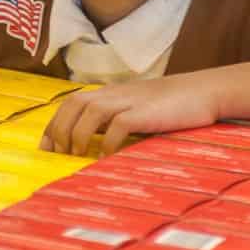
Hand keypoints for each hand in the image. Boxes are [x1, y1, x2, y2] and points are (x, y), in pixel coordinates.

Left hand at [41, 74, 220, 156]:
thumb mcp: (137, 109)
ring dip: (77, 135)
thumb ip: (115, 120)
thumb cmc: (170, 106)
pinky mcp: (144, 112)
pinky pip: (117, 126)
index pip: (71, 103)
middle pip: (74, 105)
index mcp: (110, 93)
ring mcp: (129, 101)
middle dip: (60, 130)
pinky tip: (105, 158)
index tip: (46, 147)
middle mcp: (115, 93)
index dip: (54, 123)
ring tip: (76, 155)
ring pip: (90, 112)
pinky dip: (107, 143)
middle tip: (57, 154)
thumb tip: (91, 143)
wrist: (203, 91)